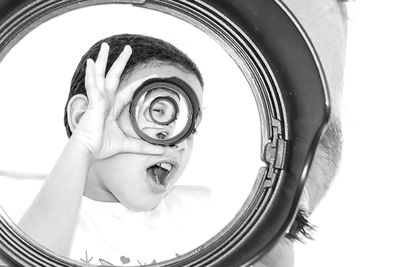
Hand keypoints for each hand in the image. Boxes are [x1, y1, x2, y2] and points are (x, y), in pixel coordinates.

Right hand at [73, 42, 163, 158]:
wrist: (88, 150)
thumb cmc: (101, 146)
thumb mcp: (127, 145)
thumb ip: (143, 147)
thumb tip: (161, 151)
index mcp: (112, 107)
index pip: (128, 90)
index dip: (139, 82)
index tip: (151, 76)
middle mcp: (105, 100)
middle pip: (114, 76)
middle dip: (121, 61)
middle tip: (127, 48)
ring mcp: (98, 100)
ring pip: (102, 75)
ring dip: (104, 60)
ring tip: (105, 46)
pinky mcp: (93, 102)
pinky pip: (92, 85)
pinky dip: (91, 73)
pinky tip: (92, 62)